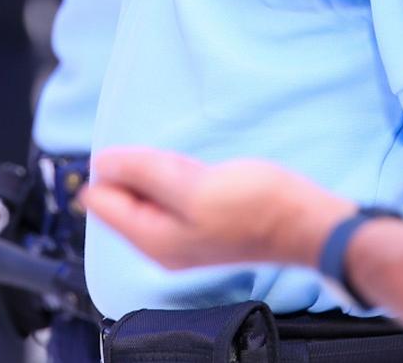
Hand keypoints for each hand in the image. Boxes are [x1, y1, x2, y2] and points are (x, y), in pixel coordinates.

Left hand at [83, 148, 352, 272]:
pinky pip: (172, 193)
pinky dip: (181, 177)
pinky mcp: (200, 222)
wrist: (302, 222)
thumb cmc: (252, 206)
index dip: (114, 170)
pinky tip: (203, 174)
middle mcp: (159, 243)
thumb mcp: (190, 187)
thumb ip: (142, 174)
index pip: (101, 200)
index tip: (148, 160)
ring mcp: (180, 235)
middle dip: (142, 171)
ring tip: (197, 172)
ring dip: (164, 172)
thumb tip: (101, 162)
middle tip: (181, 169)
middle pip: (123, 196)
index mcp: (150, 239)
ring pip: (148, 191)